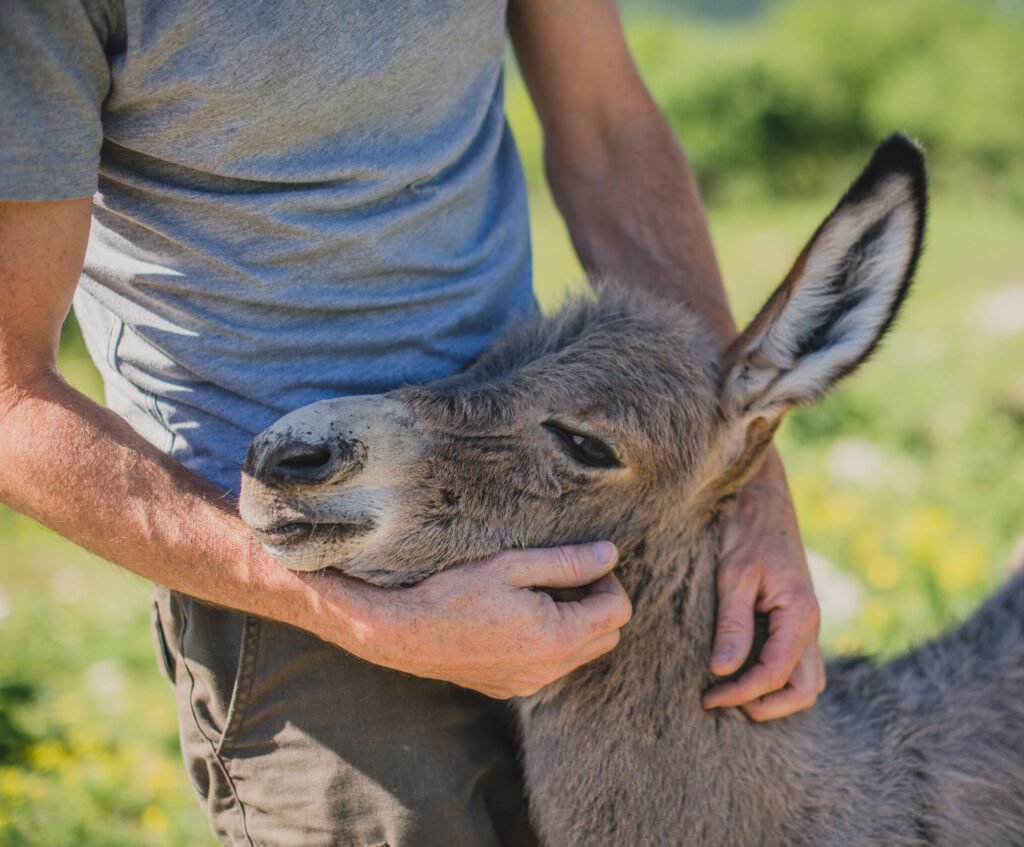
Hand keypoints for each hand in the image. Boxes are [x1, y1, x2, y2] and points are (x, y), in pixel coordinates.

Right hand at [304, 541, 631, 698]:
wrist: (403, 633)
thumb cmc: (454, 593)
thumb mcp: (513, 566)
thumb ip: (568, 562)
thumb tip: (611, 555)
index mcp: (557, 638)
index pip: (618, 612)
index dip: (608, 581)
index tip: (583, 563)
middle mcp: (550, 670)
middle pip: (607, 637)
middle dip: (597, 604)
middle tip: (562, 578)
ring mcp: (530, 683)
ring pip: (580, 654)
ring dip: (574, 624)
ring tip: (536, 596)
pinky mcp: (511, 688)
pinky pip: (551, 666)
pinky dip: (550, 642)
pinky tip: (516, 619)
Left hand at [702, 450, 824, 720]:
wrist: (763, 497)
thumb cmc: (747, 530)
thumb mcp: (734, 575)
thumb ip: (733, 624)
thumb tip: (723, 671)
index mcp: (800, 614)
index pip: (775, 675)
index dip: (742, 693)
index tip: (708, 698)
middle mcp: (810, 623)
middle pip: (804, 690)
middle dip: (766, 705)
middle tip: (721, 700)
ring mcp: (806, 622)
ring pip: (806, 679)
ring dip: (774, 695)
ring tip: (731, 691)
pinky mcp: (794, 617)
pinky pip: (796, 661)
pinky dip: (775, 677)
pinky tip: (741, 671)